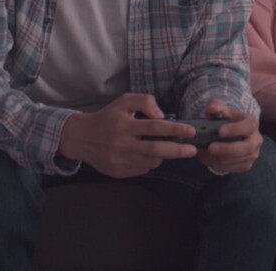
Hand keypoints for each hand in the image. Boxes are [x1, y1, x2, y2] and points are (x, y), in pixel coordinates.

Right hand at [57, 93, 196, 177]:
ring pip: (150, 162)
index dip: (175, 129)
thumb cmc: (108, 117)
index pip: (154, 127)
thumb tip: (162, 116)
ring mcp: (119, 160)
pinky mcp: (118, 172)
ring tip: (168, 148)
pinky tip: (149, 155)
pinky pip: (142, 169)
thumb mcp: (124, 101)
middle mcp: (121, 144)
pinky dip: (150, 162)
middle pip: (155, 150)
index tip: (191, 130)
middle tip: (193, 150)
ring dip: (164, 156)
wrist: (82, 138)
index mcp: (123, 124)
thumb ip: (145, 101)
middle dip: (178, 150)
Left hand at [198, 100, 263, 174]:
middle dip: (227, 149)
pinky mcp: (246, 165)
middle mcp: (256, 140)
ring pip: (237, 160)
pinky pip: (233, 169)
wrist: (232, 133)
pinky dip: (218, 166)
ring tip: (204, 153)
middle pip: (246, 148)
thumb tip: (211, 109)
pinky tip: (208, 159)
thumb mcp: (222, 110)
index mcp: (252, 123)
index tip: (219, 131)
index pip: (247, 126)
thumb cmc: (226, 120)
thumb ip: (216, 107)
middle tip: (210, 147)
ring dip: (219, 159)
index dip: (235, 129)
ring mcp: (253, 154)